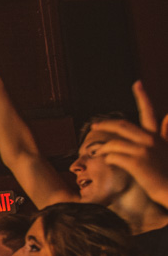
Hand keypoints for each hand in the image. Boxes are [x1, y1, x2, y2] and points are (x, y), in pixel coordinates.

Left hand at [94, 81, 167, 202]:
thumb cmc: (167, 172)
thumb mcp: (167, 148)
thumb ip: (166, 133)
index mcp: (155, 136)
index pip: (149, 111)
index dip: (142, 96)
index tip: (137, 83)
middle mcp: (149, 140)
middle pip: (121, 126)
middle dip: (104, 124)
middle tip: (94, 125)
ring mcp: (142, 151)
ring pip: (113, 143)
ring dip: (102, 148)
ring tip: (97, 153)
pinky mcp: (136, 163)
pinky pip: (113, 156)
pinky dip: (107, 159)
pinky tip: (108, 162)